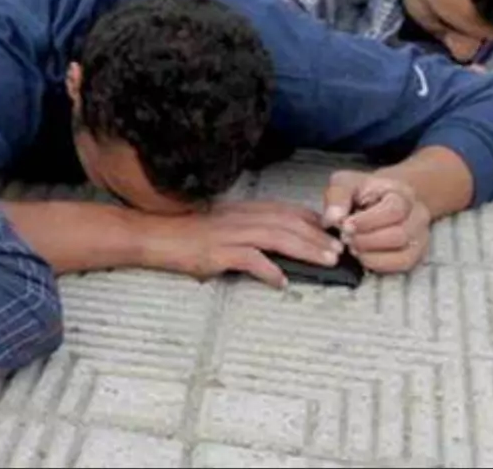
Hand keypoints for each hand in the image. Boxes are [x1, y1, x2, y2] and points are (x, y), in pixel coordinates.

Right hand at [140, 200, 342, 285]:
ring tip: (326, 261)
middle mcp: (239, 217)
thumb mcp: (219, 226)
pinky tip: (281, 281)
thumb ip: (245, 233)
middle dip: (318, 236)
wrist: (151, 234)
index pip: (284, 211)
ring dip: (305, 249)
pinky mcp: (216, 252)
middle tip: (341, 250)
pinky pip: (248, 259)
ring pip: (276, 237)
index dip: (312, 220)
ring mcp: (228, 233)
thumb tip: (272, 250)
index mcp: (242, 210)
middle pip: (288, 223)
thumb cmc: (184, 234)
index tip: (332, 231)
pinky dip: (268, 270)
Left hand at [323, 171, 432, 273]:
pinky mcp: (415, 254)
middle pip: (399, 235)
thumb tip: (333, 219)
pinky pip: (402, 266)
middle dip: (366, 241)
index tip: (344, 225)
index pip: (393, 210)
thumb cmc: (363, 192)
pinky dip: (379, 265)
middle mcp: (418, 215)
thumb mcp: (346, 183)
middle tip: (346, 238)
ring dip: (372, 255)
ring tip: (353, 247)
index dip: (367, 222)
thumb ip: (338, 196)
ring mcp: (420, 237)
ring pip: (403, 255)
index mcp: (402, 193)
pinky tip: (363, 256)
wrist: (382, 198)